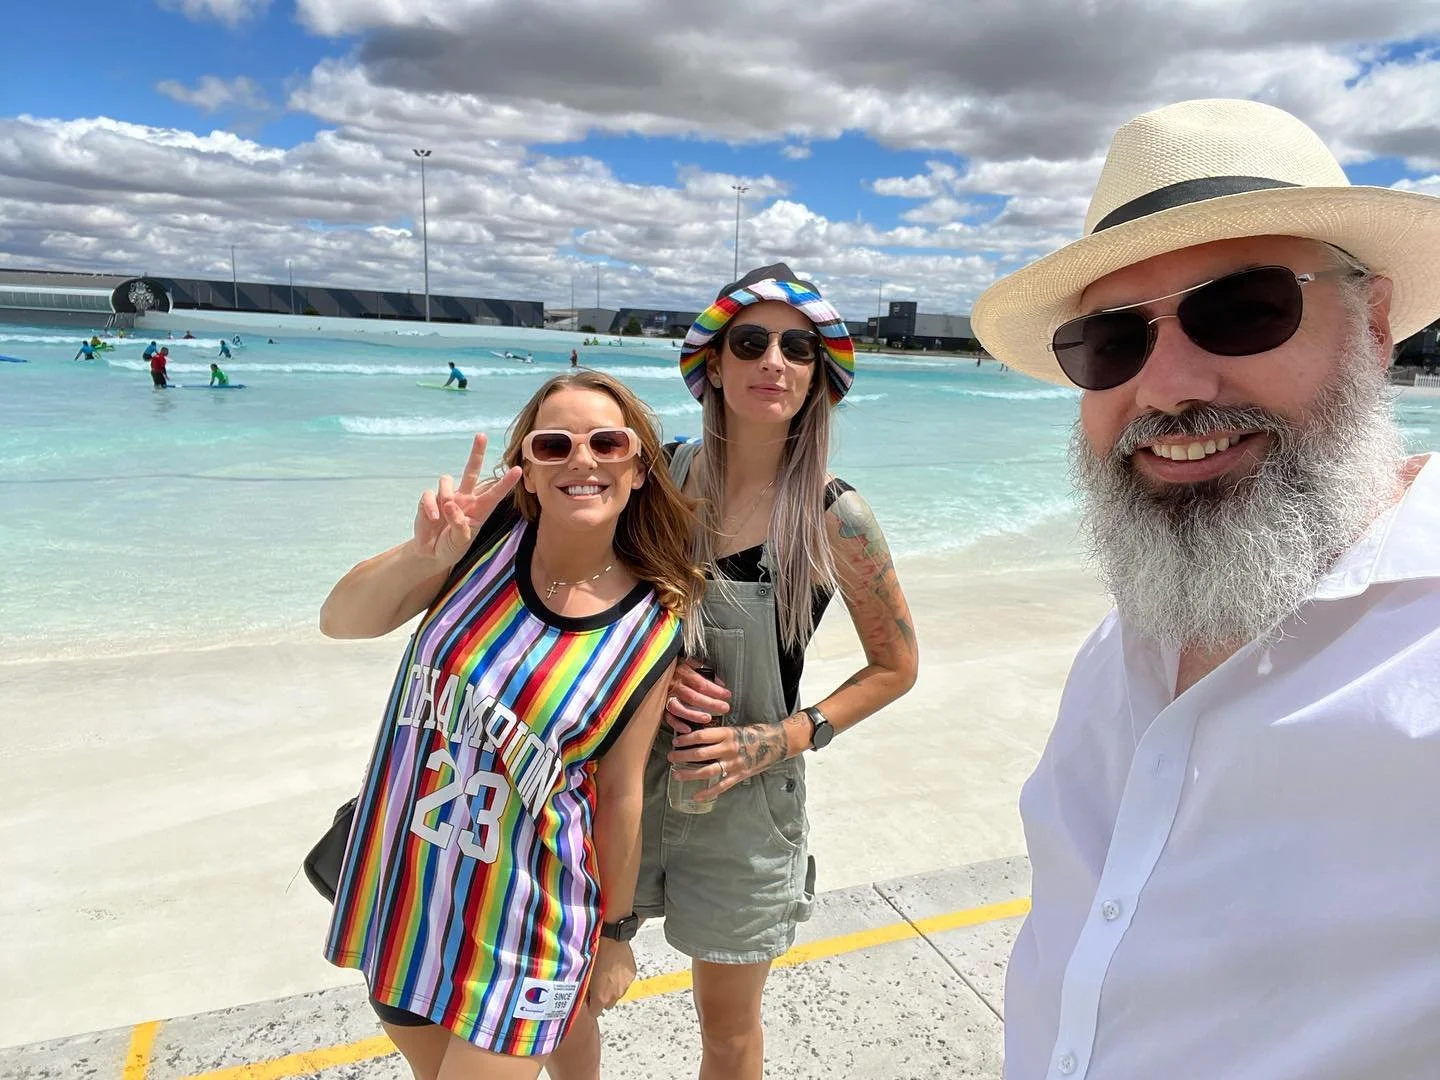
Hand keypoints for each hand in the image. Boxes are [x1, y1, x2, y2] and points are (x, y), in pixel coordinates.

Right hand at [410, 434, 522, 566]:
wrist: (431, 554)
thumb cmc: (452, 547)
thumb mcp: (460, 542)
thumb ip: (459, 526)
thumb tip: (450, 504)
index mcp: (479, 509)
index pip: (494, 493)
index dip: (506, 482)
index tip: (518, 469)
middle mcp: (464, 499)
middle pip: (471, 471)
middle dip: (476, 453)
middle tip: (481, 436)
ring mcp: (446, 497)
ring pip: (447, 480)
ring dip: (446, 496)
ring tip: (444, 514)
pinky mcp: (429, 500)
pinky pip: (429, 494)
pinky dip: (430, 506)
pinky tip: (432, 518)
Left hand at [587, 939, 635, 1013]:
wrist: (611, 939)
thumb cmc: (594, 955)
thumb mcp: (584, 974)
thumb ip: (583, 990)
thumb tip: (580, 996)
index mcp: (601, 998)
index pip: (595, 1013)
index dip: (589, 1006)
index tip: (586, 997)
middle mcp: (615, 995)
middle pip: (607, 1005)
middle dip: (601, 998)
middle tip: (596, 985)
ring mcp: (625, 985)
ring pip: (617, 994)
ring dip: (611, 988)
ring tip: (605, 973)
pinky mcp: (632, 975)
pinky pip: (624, 982)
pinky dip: (619, 978)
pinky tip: (614, 966)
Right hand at [664, 659, 731, 733]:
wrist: (650, 665)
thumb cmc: (674, 666)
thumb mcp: (689, 662)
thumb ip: (704, 671)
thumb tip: (720, 682)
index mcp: (682, 672)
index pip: (701, 683)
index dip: (715, 690)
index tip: (727, 695)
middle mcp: (674, 685)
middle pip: (693, 696)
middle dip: (710, 703)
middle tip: (724, 708)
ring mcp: (665, 696)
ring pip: (679, 708)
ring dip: (693, 715)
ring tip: (707, 718)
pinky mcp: (659, 706)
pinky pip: (667, 717)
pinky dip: (677, 724)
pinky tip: (688, 729)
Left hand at [668, 720, 788, 800]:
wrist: (776, 742)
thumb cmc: (754, 733)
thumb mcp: (735, 729)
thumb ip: (718, 734)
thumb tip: (697, 737)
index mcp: (727, 733)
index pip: (701, 736)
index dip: (686, 739)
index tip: (675, 741)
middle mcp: (728, 748)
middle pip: (700, 753)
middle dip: (682, 756)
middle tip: (670, 757)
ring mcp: (734, 763)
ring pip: (707, 770)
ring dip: (689, 773)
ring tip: (676, 774)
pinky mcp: (739, 775)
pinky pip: (721, 786)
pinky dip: (707, 792)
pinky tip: (695, 795)